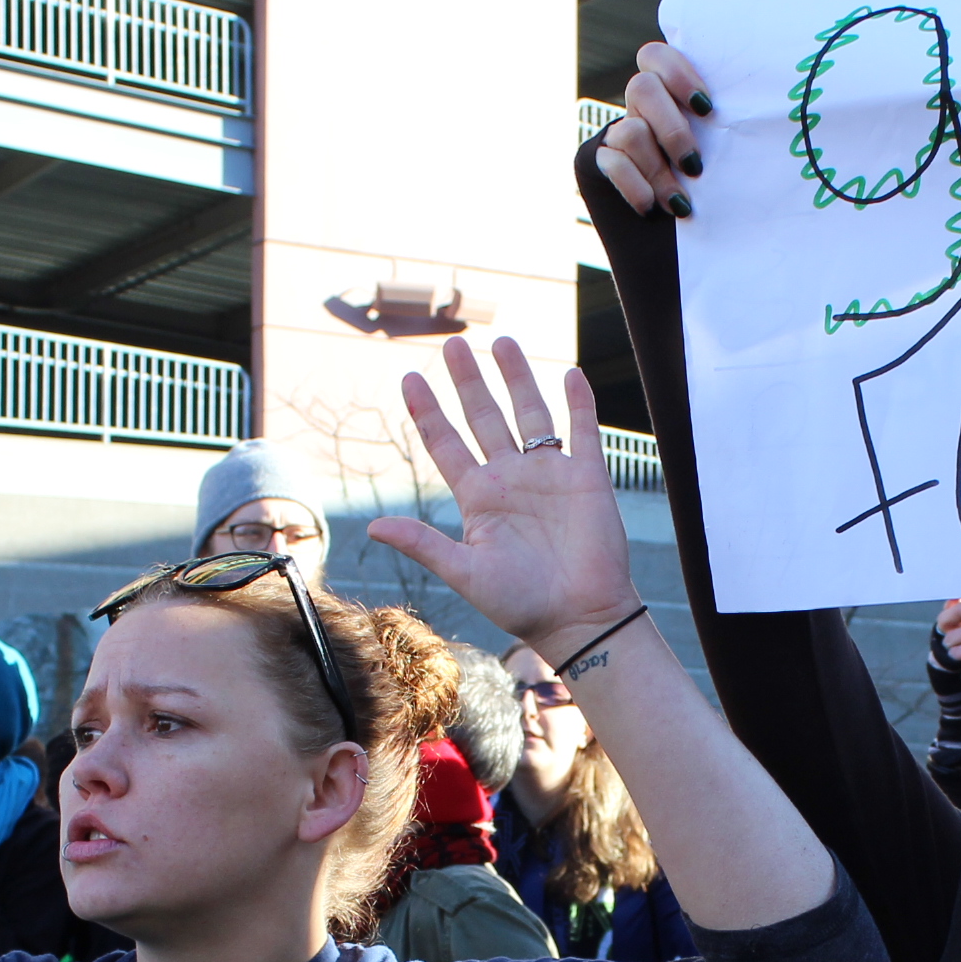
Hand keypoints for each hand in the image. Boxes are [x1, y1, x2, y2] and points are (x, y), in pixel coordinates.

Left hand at [373, 338, 637, 651]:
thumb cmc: (520, 604)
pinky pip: (583, 430)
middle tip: (453, 344)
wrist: (579, 618)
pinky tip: (569, 374)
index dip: (428, 412)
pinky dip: (578, 403)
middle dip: (468, 381)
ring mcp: (549, 475)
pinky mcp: (587, 478)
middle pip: (485, 417)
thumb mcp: (464, 572)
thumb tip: (373, 526)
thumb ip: (423, 543)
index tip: (409, 378)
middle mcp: (511, 479)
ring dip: (517, 378)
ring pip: (530, 413)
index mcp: (479, 498)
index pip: (446, 444)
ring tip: (501, 342)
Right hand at [592, 41, 713, 219]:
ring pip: (629, 131)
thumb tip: (766, 117)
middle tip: (695, 166)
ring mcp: (619, 131)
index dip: (677, 74)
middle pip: (640, 89)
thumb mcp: (727, 148)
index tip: (706, 110)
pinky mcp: (602, 161)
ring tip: (680, 203)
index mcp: (671, 92)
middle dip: (671, 130)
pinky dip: (635, 187)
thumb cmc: (720, 180)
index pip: (658, 56)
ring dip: (657, 170)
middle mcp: (642, 106)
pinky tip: (652, 207)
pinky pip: (612, 163)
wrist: (683, 233)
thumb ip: (730, 126)